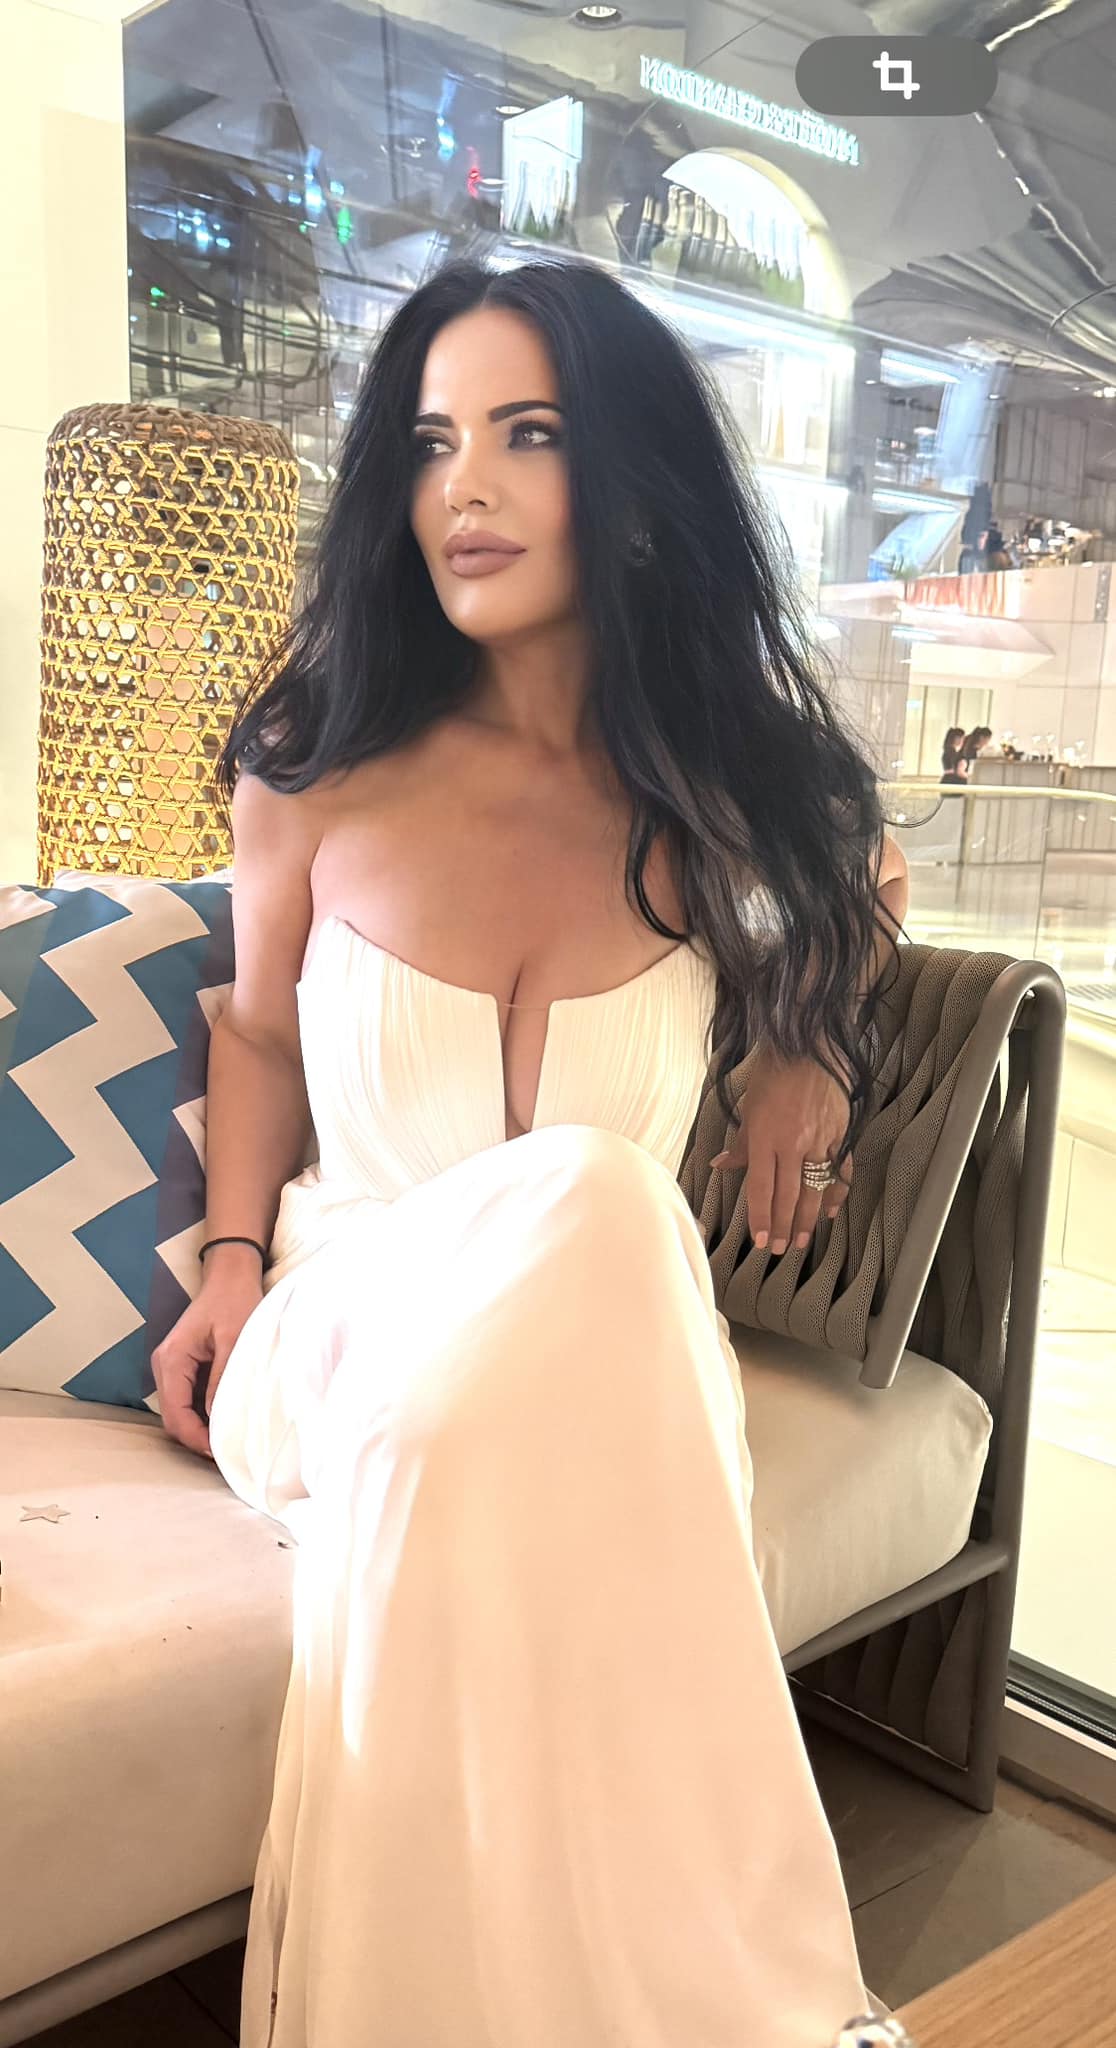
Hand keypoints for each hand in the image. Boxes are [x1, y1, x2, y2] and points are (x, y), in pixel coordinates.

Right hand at [151, 1260, 262, 1458]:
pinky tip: (225, 1422)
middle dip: (197, 1438)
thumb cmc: (234, 1301)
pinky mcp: (185, 1369)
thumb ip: (223, 1378)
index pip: (175, 1414)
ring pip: (181, 1412)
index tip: (220, 1453)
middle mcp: (165, 1366)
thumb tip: (216, 1418)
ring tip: (228, 1442)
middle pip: (174, 1418)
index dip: (195, 1438)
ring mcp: (173, 1368)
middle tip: (227, 1454)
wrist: (231, 1277)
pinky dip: (204, 1416)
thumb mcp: (234, 1339)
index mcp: (171, 1359)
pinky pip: (189, 1401)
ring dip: (201, 1429)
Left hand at [710, 1044, 852, 1253]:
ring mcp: (820, 1140)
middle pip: (788, 1195)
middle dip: (785, 1226)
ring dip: (809, 1219)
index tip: (762, 1241)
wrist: (808, 1045)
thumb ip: (740, 1143)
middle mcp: (793, 1144)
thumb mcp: (748, 1107)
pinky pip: (840, 1170)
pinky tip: (830, 1211)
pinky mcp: (841, 1133)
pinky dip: (836, 1193)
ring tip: (803, 1240)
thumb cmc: (773, 1073)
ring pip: (814, 1189)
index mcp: (765, 1138)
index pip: (761, 1188)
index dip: (762, 1218)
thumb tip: (721, 1165)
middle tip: (782, 1250)